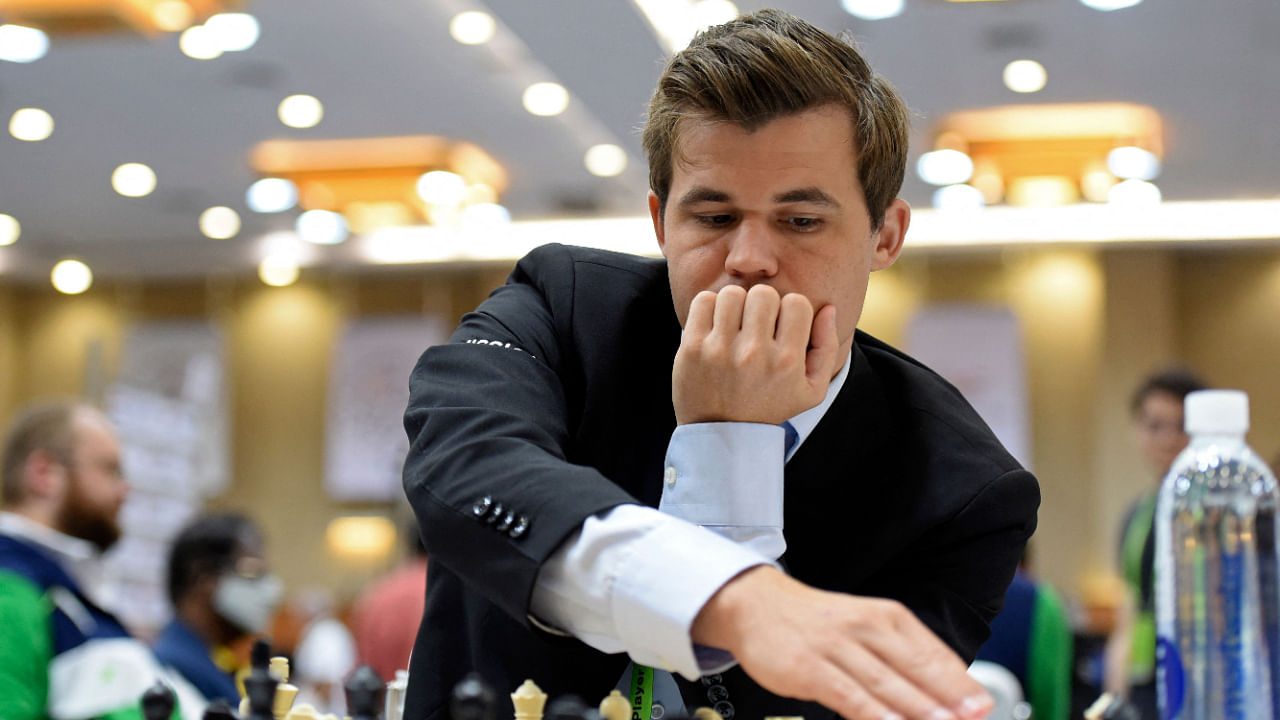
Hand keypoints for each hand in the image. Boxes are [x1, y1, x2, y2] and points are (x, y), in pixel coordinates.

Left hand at [672, 285, 840, 425]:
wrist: (722, 436)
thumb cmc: (770, 408)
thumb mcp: (811, 390)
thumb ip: (826, 347)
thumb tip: (828, 309)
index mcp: (787, 361)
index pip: (797, 302)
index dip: (790, 311)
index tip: (780, 328)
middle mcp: (755, 354)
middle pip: (764, 293)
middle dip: (762, 305)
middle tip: (756, 325)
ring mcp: (720, 350)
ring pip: (732, 293)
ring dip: (735, 305)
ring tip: (735, 325)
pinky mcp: (692, 348)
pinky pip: (703, 301)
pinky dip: (709, 308)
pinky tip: (715, 326)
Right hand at [692, 566, 993, 719]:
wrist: (755, 604)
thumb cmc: (816, 622)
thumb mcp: (864, 627)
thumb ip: (902, 657)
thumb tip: (947, 692)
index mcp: (886, 616)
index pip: (932, 652)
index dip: (959, 683)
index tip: (983, 706)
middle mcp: (865, 627)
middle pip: (914, 668)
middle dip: (947, 700)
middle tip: (972, 719)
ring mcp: (836, 647)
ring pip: (885, 683)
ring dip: (918, 710)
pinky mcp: (809, 668)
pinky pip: (848, 695)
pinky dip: (872, 713)